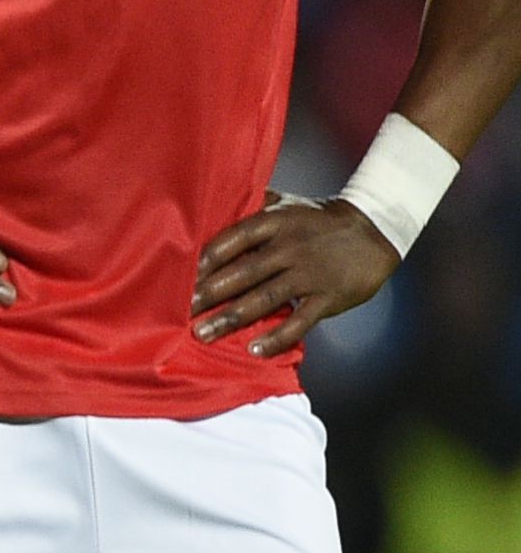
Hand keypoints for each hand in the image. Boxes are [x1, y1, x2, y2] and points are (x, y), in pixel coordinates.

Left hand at [192, 192, 396, 359]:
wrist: (375, 230)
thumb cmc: (317, 219)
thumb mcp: (286, 204)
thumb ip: (252, 206)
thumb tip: (210, 203)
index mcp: (276, 222)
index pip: (232, 239)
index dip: (205, 259)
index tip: (179, 276)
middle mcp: (290, 247)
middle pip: (242, 273)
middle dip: (208, 294)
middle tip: (178, 311)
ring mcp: (310, 274)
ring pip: (264, 299)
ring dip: (231, 318)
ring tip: (203, 334)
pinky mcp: (329, 297)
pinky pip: (300, 321)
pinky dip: (277, 337)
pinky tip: (254, 349)